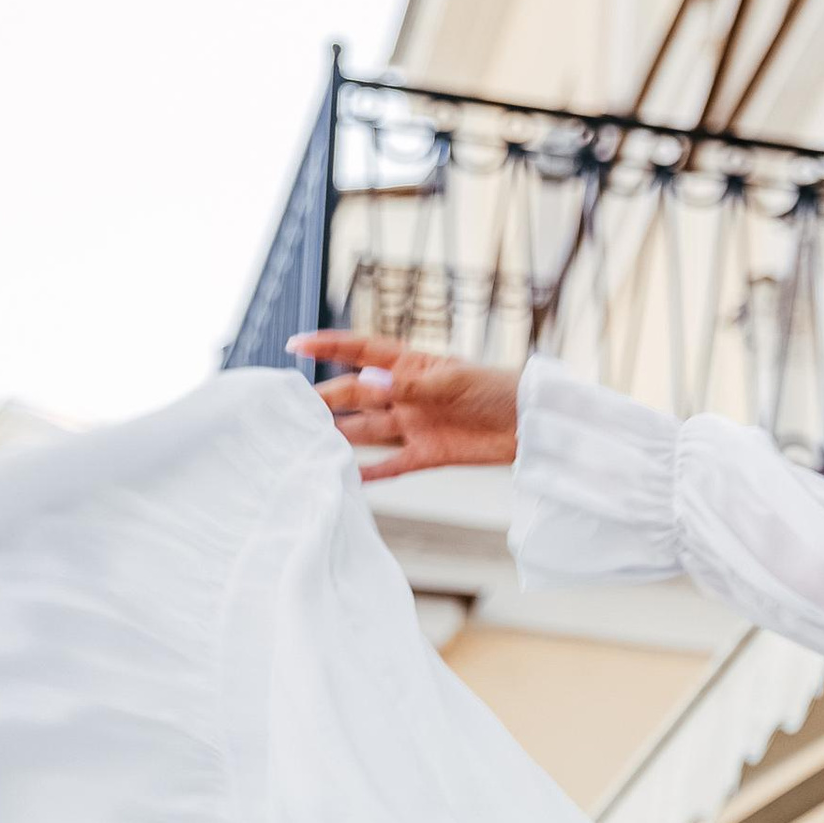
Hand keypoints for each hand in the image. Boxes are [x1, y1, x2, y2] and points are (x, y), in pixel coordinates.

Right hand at [285, 334, 520, 479]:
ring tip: (308, 441)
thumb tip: (370, 384)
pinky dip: (371, 473)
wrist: (531, 423)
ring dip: (340, 435)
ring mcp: (414, 425)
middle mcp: (405, 394)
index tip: (295, 345)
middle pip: (356, 395)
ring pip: (368, 430)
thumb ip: (413, 386)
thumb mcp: (455, 382)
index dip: (328, 346)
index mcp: (411, 364)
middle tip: (292, 408)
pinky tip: (347, 477)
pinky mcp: (428, 454)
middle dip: (325, 399)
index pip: (361, 351)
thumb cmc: (497, 389)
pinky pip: (393, 465)